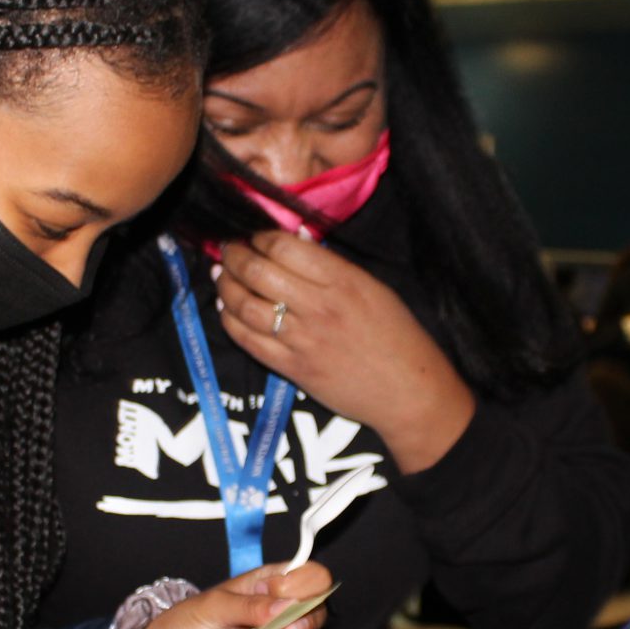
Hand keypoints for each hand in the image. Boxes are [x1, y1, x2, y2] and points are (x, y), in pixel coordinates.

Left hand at [216, 232, 475, 471]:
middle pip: (257, 271)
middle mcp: (318, 306)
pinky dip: (230, 321)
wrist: (408, 392)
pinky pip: (248, 341)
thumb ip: (333, 266)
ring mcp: (302, 339)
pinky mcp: (292, 368)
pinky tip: (227, 310)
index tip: (253, 236)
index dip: (258, 237)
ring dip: (225, 286)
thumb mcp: (373, 288)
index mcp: (342, 279)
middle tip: (227, 250)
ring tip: (221, 276)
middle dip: (233, 256)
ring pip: (245, 305)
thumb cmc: (397, 336)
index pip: (283, 247)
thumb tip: (295, 242)